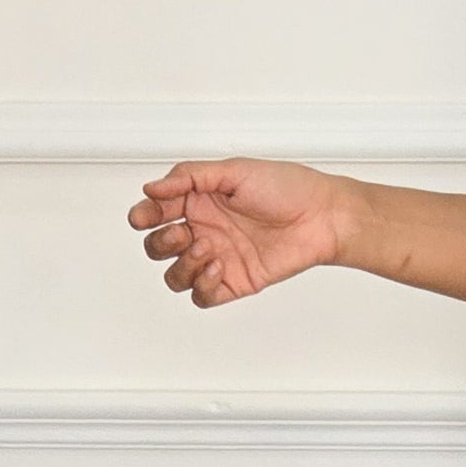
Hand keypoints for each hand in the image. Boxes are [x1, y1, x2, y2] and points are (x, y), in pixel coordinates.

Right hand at [129, 160, 347, 306]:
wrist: (323, 216)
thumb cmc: (287, 188)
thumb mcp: (233, 170)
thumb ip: (189, 177)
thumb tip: (152, 189)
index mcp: (199, 201)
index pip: (155, 213)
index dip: (143, 217)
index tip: (144, 217)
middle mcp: (205, 229)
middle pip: (158, 247)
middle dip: (161, 242)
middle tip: (183, 233)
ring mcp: (218, 258)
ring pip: (175, 276)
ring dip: (181, 265)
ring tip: (206, 249)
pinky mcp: (234, 281)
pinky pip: (201, 296)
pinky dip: (201, 285)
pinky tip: (217, 267)